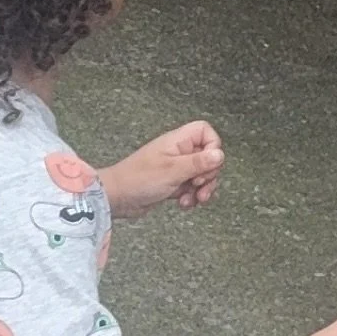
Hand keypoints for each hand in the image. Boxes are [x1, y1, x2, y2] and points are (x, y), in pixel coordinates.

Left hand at [100, 122, 224, 219]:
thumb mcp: (173, 170)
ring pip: (201, 175)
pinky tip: (183, 203)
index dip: (213, 147)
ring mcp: (175, 168)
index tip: (208, 164)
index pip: (206, 132)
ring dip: (202, 189)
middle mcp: (178, 152)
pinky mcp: (172, 183)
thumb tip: (220, 154)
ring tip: (194, 199)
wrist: (116, 198)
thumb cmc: (137, 179)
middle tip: (198, 185)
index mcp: (178, 141)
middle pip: (208, 157)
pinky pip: (191, 188)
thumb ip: (198, 162)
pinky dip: (191, 197)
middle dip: (209, 175)